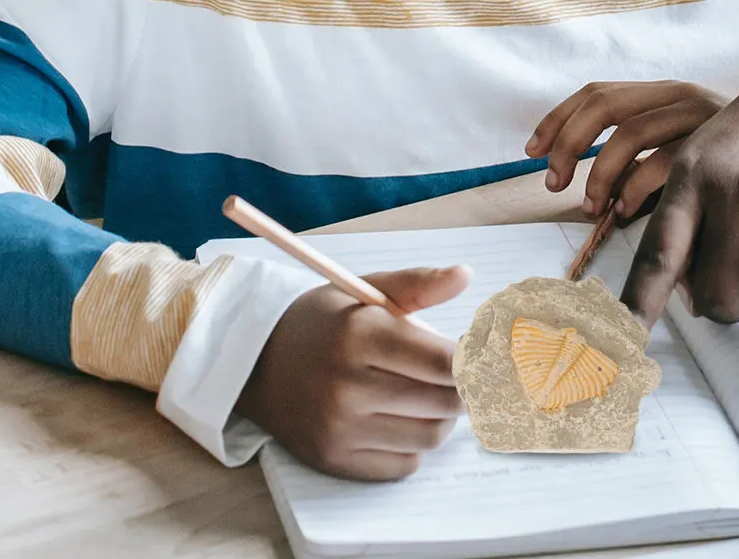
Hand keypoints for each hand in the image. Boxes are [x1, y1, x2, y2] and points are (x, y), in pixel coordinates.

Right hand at [237, 265, 469, 480]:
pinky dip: (417, 445)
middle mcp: (348, 387)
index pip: (444, 361)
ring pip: (429, 435)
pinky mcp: (334, 459)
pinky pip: (403, 464)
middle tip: (462, 375)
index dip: (473, 360)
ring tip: (434, 394)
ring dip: (444, 416)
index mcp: (360, 336)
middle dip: (464, 388)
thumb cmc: (323, 322)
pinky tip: (407, 419)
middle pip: (444, 401)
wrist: (258, 364)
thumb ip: (419, 284)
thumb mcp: (366, 290)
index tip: (480, 353)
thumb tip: (465, 275)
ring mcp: (340, 429)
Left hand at [526, 80, 725, 219]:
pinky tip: (627, 212)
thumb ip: (643, 162)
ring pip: (631, 132)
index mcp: (664, 92)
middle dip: (569, 143)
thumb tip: (588, 197)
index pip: (598, 91)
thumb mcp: (683, 150)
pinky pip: (664, 160)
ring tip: (590, 207)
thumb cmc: (737, 159)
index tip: (532, 150)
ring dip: (599, 173)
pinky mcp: (718, 143)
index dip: (559, 118)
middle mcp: (679, 95)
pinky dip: (635, 188)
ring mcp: (700, 116)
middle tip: (552, 183)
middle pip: (606, 104)